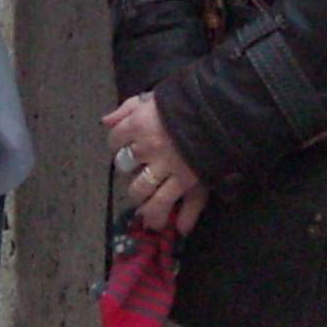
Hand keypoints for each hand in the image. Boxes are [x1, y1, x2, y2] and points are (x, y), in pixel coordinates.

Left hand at [101, 92, 209, 236]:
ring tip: (146, 208)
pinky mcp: (187, 181)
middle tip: (139, 176)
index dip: (118, 144)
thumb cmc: (187, 100)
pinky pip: (175, 203)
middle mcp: (148, 148)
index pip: (115, 140)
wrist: (221, 108)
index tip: (125, 146)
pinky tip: (178, 228)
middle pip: (125, 169)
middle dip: (131, 173)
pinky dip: (181, 220)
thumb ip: (127, 108)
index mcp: (139, 124)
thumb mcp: (154, 97)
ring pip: (143, 192)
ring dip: (143, 201)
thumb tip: (105, 122)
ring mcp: (167, 168)